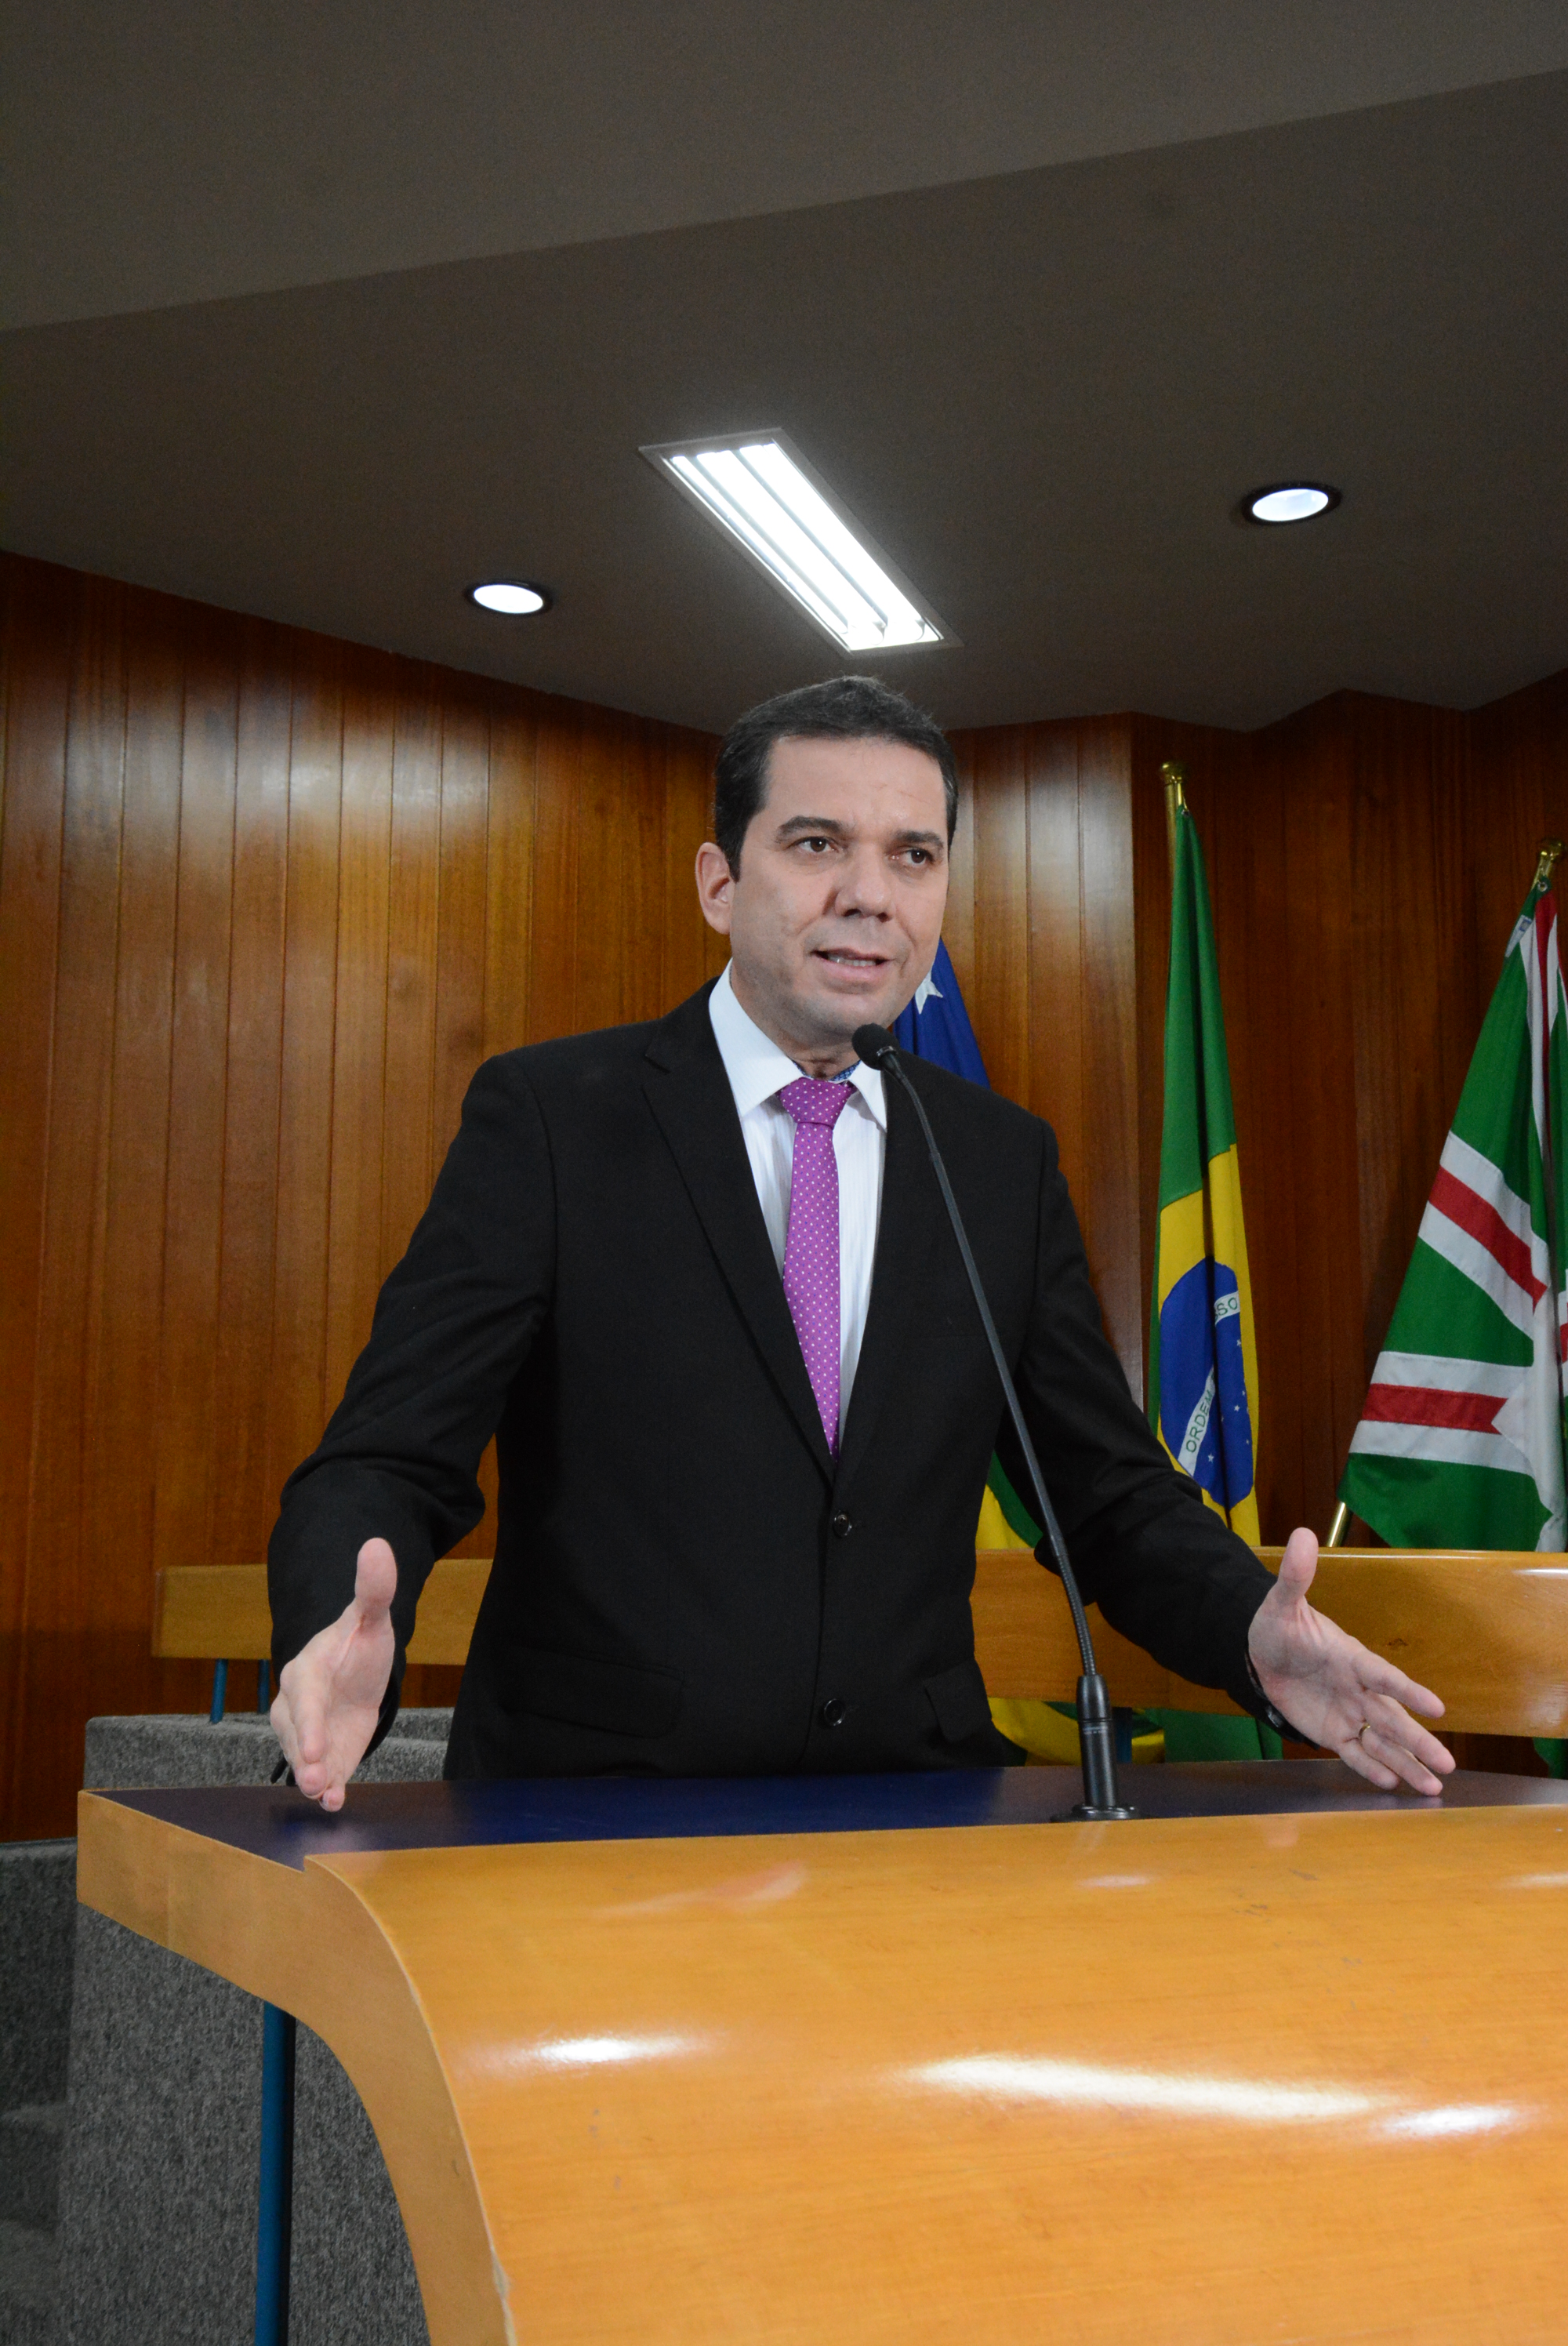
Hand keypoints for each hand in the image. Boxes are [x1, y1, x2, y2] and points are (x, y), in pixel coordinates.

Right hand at [270, 1538, 396, 1810]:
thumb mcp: (371, 1618)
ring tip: (325, 1796)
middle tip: (315, 1780)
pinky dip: (329, 1791)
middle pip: (297, 1736)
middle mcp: (298, 1707)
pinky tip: (337, 1803)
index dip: (308, 1724)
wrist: (357, 1672)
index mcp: (307, 1672)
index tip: (314, 1747)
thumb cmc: (357, 1644)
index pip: (304, 1699)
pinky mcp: (326, 1757)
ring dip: (314, 1780)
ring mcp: (310, 1736)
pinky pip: (323, 1776)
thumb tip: (377, 1544)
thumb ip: (373, 1589)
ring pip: (305, 1760)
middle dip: (305, 1759)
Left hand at [1247, 1527, 1455, 1794]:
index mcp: (1352, 1658)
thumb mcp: (1282, 1602)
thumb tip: (1302, 1534)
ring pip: (1383, 1742)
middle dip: (1419, 1741)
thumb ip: (1295, 1576)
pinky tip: (1394, 1785)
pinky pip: (1355, 1753)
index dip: (1407, 1692)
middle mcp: (1358, 1689)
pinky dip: (1371, 1768)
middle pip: (1393, 1719)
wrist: (1259, 1652)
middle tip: (1448, 1764)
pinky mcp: (1332, 1732)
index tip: (1436, 1707)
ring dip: (1407, 1762)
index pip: (1383, 1676)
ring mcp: (1348, 1713)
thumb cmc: (1279, 1626)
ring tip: (1434, 1786)